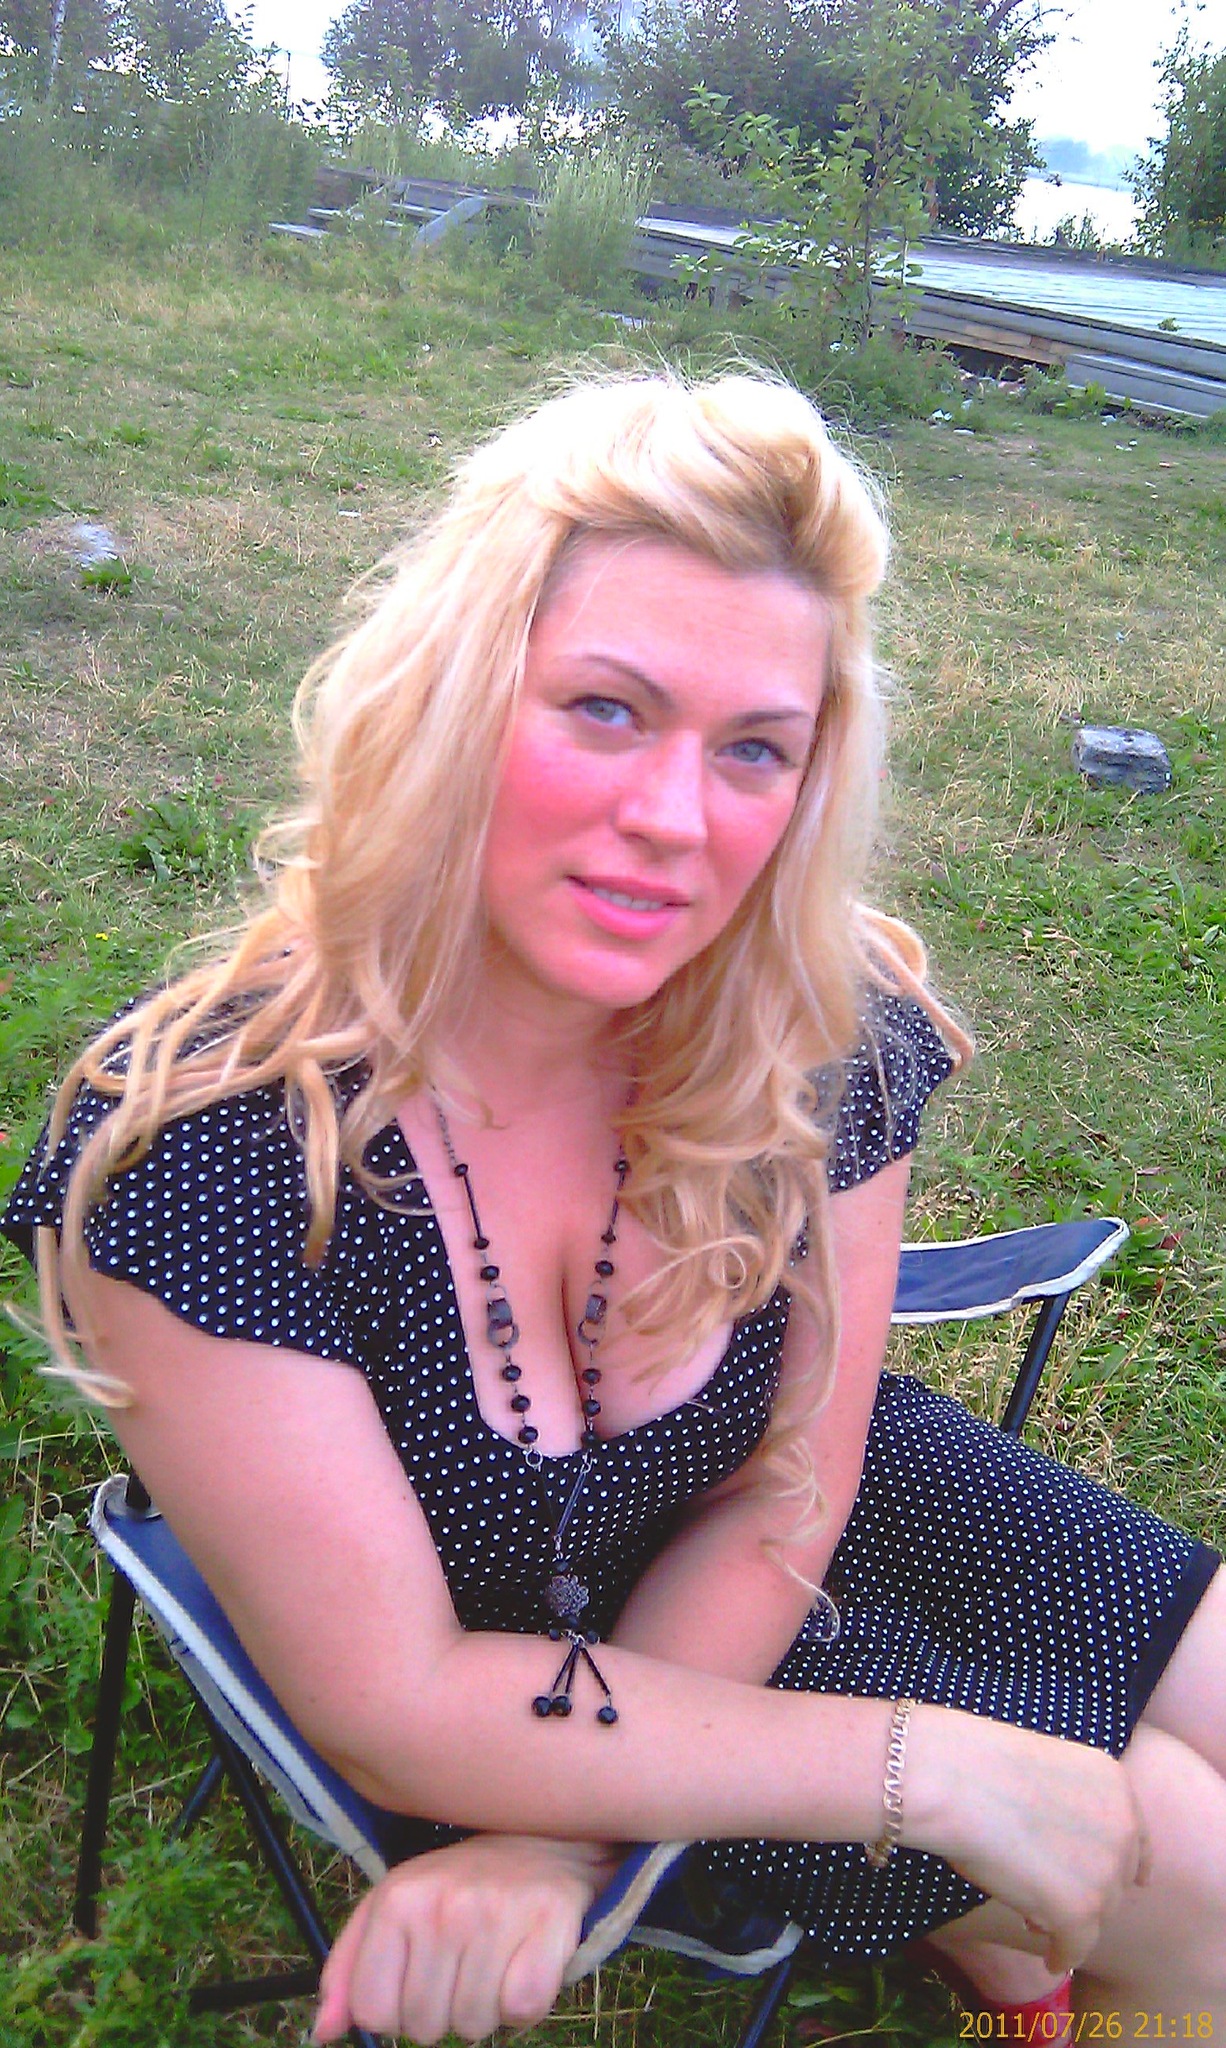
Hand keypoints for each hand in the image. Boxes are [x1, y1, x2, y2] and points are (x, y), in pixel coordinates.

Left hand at [311, 1834, 617, 2044]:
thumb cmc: (458, 1886)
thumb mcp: (393, 1908)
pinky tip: (522, 1965)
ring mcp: (496, 1913)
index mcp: (397, 1900)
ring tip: (492, 1963)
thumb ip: (349, 1968)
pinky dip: (524, 2005)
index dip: (396, 2012)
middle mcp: (443, 1905)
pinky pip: (522, 2009)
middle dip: (442, 2012)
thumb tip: (323, 2031)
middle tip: (462, 1968)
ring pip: (473, 2026)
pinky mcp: (547, 1921)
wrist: (539, 1841)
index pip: (374, 2012)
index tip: (417, 1982)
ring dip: (484, 2009)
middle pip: (424, 2026)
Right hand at [907, 1708, 1149, 1976]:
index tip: (1114, 1881)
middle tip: (1048, 1896)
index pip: (1135, 1838)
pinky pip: (1076, 1946)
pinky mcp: (1081, 1909)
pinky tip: (1049, 1959)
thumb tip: (1065, 1855)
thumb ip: (1069, 1807)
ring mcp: (1106, 1870)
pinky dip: (1062, 1954)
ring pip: (1098, 1914)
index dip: (1123, 1864)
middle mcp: (1123, 1827)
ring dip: (1071, 1920)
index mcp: (1115, 1783)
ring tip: (1034, 1920)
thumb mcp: (1044, 1773)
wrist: (953, 1780)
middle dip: (1087, 1890)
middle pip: (1116, 1879)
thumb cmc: (977, 1766)